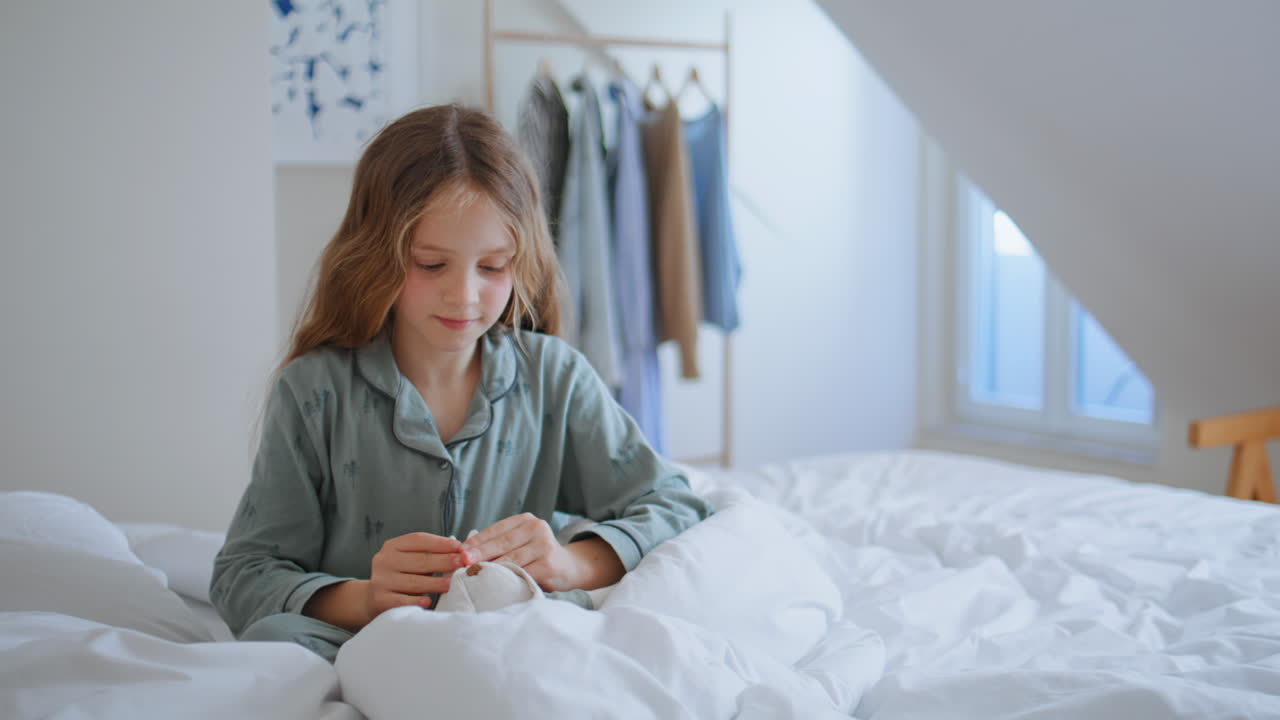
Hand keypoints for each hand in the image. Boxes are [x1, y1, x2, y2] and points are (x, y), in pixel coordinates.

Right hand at [365, 532, 464, 618]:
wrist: (375, 598)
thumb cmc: (403, 575)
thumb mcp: (413, 559)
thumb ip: (432, 554)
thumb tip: (463, 552)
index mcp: (393, 546)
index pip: (418, 540)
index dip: (440, 543)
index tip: (460, 547)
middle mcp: (384, 560)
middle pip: (419, 560)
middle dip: (444, 561)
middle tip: (462, 563)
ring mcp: (381, 580)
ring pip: (412, 581)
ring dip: (435, 583)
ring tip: (452, 583)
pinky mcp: (380, 599)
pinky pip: (401, 600)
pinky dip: (416, 601)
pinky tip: (428, 601)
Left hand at [461, 513, 580, 591]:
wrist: (569, 568)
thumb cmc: (537, 556)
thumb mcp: (521, 543)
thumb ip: (500, 544)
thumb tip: (466, 553)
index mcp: (526, 520)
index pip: (497, 529)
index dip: (477, 540)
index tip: (460, 550)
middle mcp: (537, 528)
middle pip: (502, 543)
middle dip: (480, 553)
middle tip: (462, 560)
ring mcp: (544, 545)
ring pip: (511, 559)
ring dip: (490, 567)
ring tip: (473, 573)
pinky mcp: (548, 564)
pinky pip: (523, 573)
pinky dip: (507, 579)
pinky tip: (494, 583)